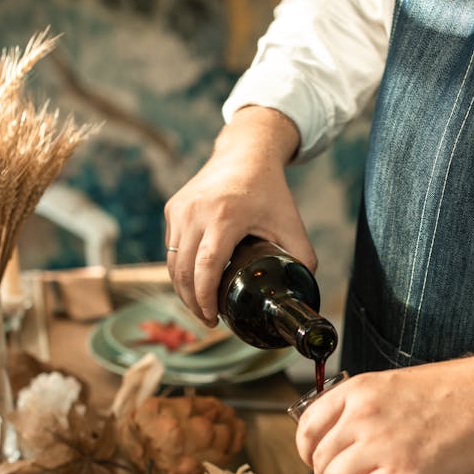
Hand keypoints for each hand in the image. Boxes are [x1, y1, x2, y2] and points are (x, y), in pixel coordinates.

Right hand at [164, 106, 314, 323]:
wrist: (246, 152)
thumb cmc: (270, 190)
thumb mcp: (291, 223)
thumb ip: (302, 259)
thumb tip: (303, 294)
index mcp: (225, 217)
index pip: (205, 267)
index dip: (205, 298)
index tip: (213, 318)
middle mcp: (196, 212)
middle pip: (183, 270)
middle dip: (192, 302)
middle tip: (209, 320)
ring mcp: (180, 209)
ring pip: (172, 262)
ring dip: (182, 290)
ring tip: (200, 307)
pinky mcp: (173, 208)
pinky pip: (171, 248)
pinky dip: (179, 270)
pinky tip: (194, 283)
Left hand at [295, 355, 473, 473]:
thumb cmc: (455, 392)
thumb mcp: (396, 385)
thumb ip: (367, 408)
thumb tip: (353, 437)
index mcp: (357, 391)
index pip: (308, 427)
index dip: (308, 454)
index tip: (318, 464)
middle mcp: (361, 416)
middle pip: (320, 462)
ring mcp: (380, 445)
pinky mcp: (401, 472)